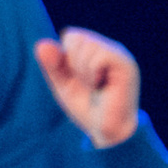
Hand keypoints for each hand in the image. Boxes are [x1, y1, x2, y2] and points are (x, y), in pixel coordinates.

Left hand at [35, 27, 140, 148]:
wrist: (106, 131)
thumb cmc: (87, 106)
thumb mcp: (62, 84)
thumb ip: (52, 64)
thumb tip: (41, 44)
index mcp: (96, 50)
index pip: (71, 35)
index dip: (65, 58)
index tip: (76, 78)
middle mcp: (110, 48)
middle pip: (75, 37)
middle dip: (72, 64)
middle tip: (87, 84)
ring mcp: (119, 55)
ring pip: (86, 45)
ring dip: (82, 72)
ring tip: (95, 87)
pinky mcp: (126, 65)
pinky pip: (99, 56)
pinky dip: (92, 74)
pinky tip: (101, 86)